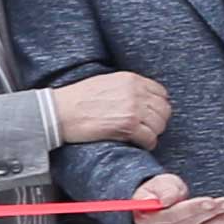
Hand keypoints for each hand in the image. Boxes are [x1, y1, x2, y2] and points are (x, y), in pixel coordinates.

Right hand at [50, 70, 175, 150]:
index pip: (161, 93)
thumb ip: (127, 88)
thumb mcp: (106, 82)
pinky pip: (150, 138)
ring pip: (159, 124)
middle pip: (163, 109)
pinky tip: (139, 144)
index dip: (157, 106)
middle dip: (157, 120)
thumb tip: (141, 98)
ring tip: (142, 136)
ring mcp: (133, 109)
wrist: (60, 111)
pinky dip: (147, 143)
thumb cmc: (77, 98)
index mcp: (131, 79)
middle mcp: (136, 92)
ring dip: (153, 132)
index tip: (151, 114)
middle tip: (147, 127)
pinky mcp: (128, 126)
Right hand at [127, 170, 223, 223]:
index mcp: (151, 219)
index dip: (193, 208)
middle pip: (191, 222)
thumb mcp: (156, 185)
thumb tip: (168, 199)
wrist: (151, 212)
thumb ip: (164, 189)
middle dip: (214, 211)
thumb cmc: (155, 195)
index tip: (210, 201)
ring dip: (223, 220)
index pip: (174, 215)